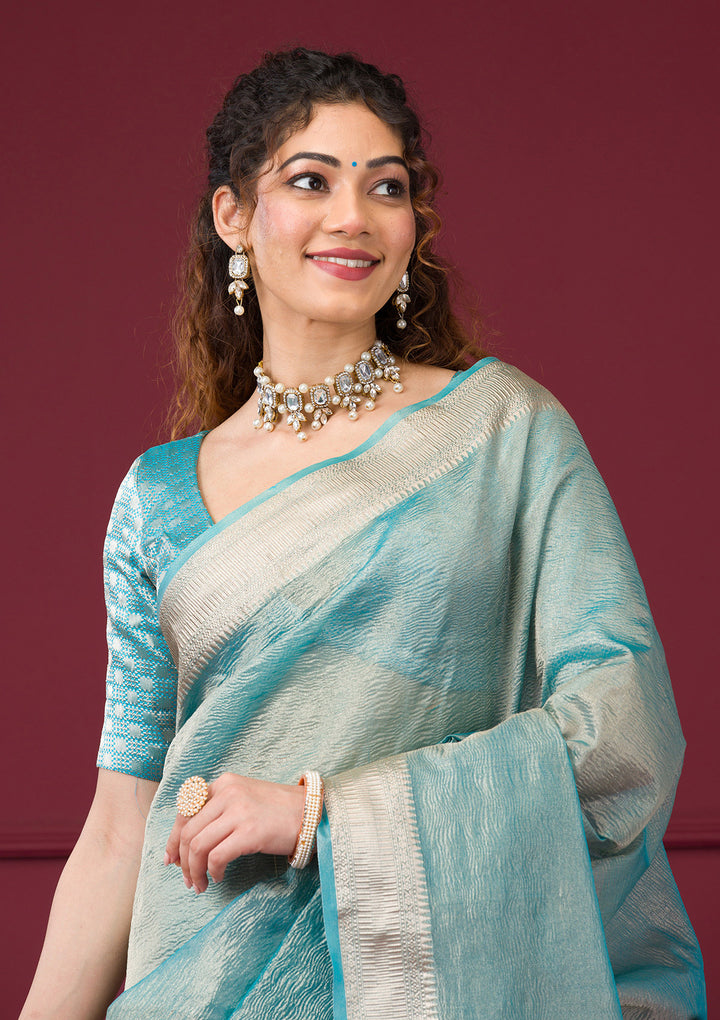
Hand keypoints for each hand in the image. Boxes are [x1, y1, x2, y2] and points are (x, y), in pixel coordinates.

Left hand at [164, 773, 305, 892]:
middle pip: (187, 831)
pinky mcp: (249, 832)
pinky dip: (212, 871)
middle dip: (182, 861)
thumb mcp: (244, 798)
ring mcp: (238, 811)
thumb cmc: (278, 810)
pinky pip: (216, 857)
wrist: (312, 812)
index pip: (185, 811)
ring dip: (194, 871)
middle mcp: (227, 793)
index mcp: (223, 783)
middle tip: (188, 879)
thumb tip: (190, 842)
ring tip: (200, 884)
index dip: (173, 838)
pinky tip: (219, 877)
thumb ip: (219, 810)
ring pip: (197, 846)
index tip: (172, 859)